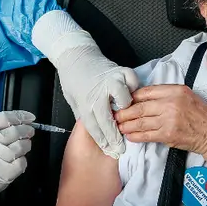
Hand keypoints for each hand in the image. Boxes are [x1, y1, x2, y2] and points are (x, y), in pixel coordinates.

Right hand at [0, 111, 35, 205]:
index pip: (6, 118)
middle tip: (29, 131)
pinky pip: (22, 163)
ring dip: (25, 145)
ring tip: (24, 145)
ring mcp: (0, 158)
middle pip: (16, 131)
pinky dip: (22, 161)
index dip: (21, 116)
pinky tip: (17, 161)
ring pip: (21, 147)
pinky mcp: (6, 173)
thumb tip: (11, 126)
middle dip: (26, 130)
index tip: (29, 118)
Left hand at [52, 43, 138, 158]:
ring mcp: (112, 81)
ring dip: (126, 110)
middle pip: (110, 120)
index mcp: (85, 103)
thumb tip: (95, 130)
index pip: (95, 127)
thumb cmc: (73, 79)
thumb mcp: (73, 100)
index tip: (110, 149)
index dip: (103, 141)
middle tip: (121, 146)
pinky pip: (133, 84)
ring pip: (125, 102)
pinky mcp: (121, 71)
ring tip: (126, 116)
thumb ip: (84, 115)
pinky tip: (131, 95)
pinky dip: (134, 90)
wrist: (76, 55)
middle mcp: (99, 94)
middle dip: (116, 137)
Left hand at [115, 85, 206, 154]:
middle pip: (139, 107)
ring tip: (119, 127)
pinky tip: (129, 136)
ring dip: (127, 125)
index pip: (146, 92)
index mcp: (175, 90)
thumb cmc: (200, 114)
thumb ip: (166, 95)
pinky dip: (135, 136)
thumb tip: (143, 98)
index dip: (131, 97)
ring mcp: (169, 120)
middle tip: (115, 116)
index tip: (123, 101)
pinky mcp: (168, 135)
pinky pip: (146, 135)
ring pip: (140, 122)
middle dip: (124, 113)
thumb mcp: (186, 95)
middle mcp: (171, 103)